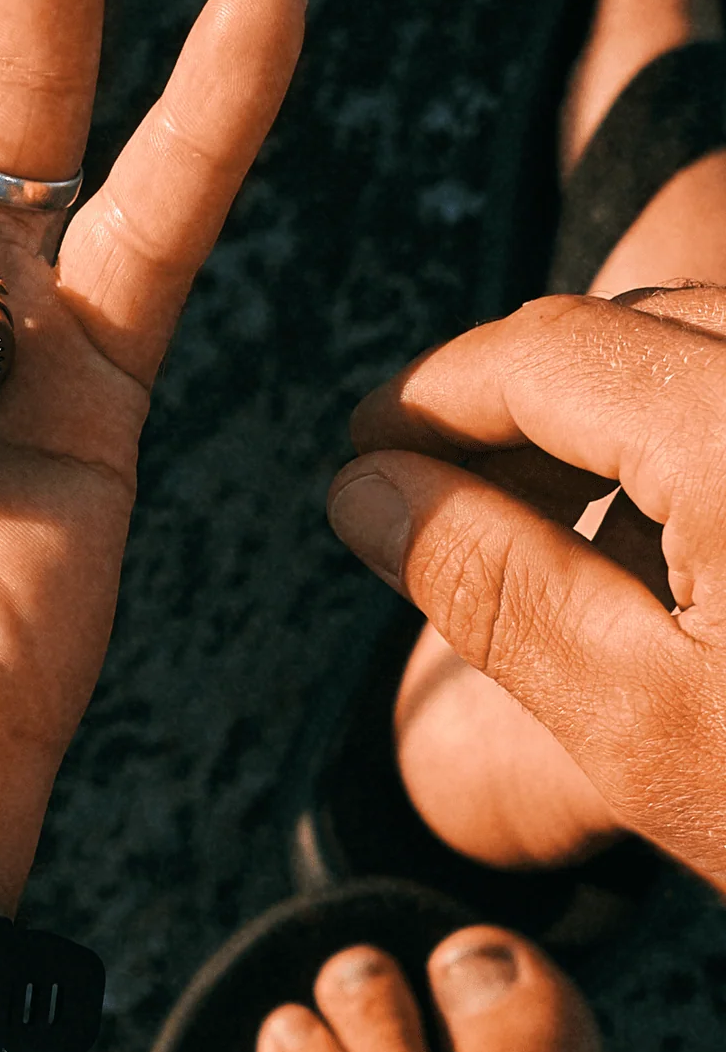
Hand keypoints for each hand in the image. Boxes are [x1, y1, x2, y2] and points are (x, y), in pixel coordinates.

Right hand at [329, 283, 725, 891]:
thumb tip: (361, 488)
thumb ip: (485, 581)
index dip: (429, 395)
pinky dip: (699, 439)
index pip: (545, 352)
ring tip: (553, 534)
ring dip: (609, 418)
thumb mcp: (641, 723)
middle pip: (631, 328)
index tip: (362, 454)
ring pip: (711, 350)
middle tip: (437, 502)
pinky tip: (683, 544)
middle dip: (515, 403)